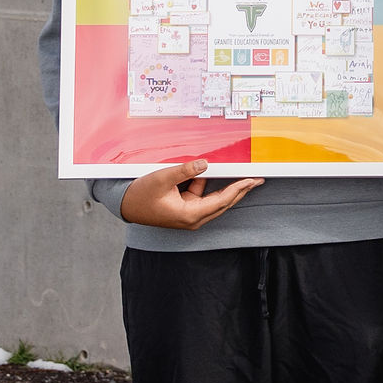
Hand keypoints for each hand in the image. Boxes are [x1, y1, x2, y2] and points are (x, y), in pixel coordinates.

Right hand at [121, 163, 263, 228]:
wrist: (125, 205)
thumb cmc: (141, 195)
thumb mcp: (162, 178)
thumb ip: (185, 171)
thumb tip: (205, 164)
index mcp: (190, 215)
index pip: (221, 201)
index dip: (238, 189)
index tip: (252, 180)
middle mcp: (193, 218)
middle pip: (223, 203)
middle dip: (240, 190)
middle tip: (257, 179)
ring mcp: (190, 215)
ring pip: (215, 201)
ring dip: (228, 189)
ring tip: (244, 178)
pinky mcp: (186, 209)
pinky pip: (203, 197)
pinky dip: (211, 187)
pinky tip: (217, 175)